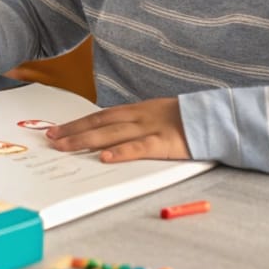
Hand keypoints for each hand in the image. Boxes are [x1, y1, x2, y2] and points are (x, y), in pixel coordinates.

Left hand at [45, 98, 188, 162]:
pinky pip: (140, 148)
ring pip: (112, 134)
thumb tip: (112, 136)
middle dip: (73, 131)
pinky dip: (121, 152)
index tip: (56, 130)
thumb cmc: (188, 121)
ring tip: (65, 146)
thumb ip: (136, 124)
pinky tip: (105, 158)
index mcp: (137, 110)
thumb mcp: (158, 116)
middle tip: (50, 139)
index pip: (100, 116)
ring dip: (86, 140)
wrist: (217, 118)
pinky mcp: (165, 143)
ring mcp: (151, 128)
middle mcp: (139, 117)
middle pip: (99, 124)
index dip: (77, 123)